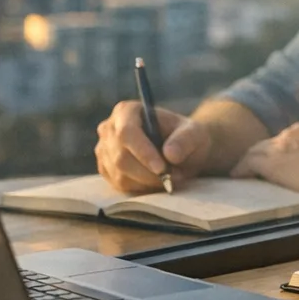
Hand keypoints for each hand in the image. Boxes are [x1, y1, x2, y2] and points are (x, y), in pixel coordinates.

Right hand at [95, 101, 211, 192]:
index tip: (163, 169)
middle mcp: (109, 129)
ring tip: (170, 178)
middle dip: (149, 173)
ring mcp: (104, 150)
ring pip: (120, 175)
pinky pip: (120, 186)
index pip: (127, 133)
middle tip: (175, 177)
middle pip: (121, 158)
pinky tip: (156, 181)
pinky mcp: (106, 170)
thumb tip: (170, 154)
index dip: (143, 153)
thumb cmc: (184, 137)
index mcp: (127, 111)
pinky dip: (141, 188)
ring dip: (148, 182)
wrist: (178, 150)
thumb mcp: (194, 133)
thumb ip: (185, 139)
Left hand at [231, 123, 298, 194]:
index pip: (280, 140)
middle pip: (264, 144)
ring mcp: (277, 148)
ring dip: (247, 161)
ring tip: (241, 172)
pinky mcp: (271, 163)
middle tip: (251, 167)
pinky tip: (236, 177)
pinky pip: (248, 163)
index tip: (274, 161)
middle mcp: (286, 135)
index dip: (274, 151)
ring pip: (254, 152)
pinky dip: (241, 169)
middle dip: (257, 154)